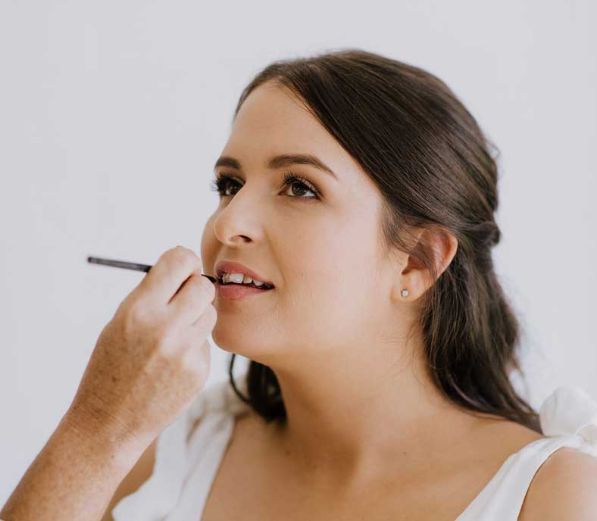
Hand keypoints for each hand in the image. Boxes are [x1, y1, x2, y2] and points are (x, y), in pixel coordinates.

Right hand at [66, 246, 215, 447]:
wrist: (109, 421)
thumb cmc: (111, 366)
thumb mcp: (120, 321)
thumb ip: (152, 294)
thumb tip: (185, 267)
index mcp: (139, 309)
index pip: (179, 261)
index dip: (184, 261)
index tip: (184, 268)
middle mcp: (165, 328)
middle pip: (204, 285)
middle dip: (195, 288)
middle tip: (184, 298)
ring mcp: (185, 352)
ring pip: (210, 313)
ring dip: (197, 317)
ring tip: (172, 336)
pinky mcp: (199, 371)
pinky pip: (206, 343)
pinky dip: (194, 346)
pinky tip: (173, 363)